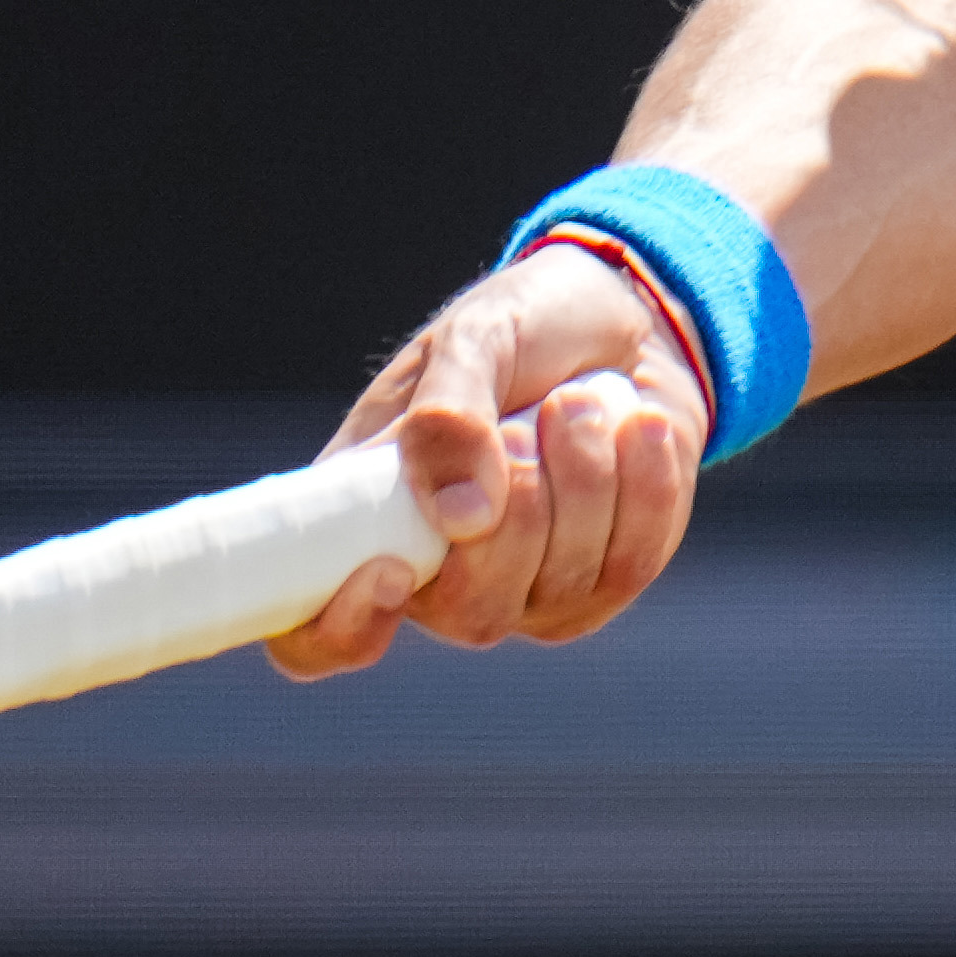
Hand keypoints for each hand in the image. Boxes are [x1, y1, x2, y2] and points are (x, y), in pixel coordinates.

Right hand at [260, 235, 710, 677]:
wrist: (626, 320)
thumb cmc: (524, 329)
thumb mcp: (474, 342)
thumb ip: (448, 414)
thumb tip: (460, 519)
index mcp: (362, 520)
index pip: (313, 635)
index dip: (339, 631)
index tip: (391, 572)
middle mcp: (436, 578)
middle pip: (469, 613)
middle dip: (520, 508)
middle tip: (535, 418)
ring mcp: (524, 591)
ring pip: (559, 583)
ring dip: (584, 475)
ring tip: (581, 400)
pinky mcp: (605, 582)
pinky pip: (630, 563)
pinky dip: (642, 483)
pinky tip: (638, 427)